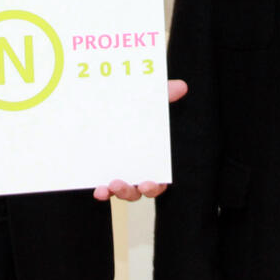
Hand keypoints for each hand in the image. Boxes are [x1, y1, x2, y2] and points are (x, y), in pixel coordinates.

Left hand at [92, 79, 187, 200]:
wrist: (102, 105)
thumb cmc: (133, 108)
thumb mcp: (147, 100)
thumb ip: (163, 95)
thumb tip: (180, 86)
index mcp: (151, 158)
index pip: (156, 181)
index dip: (153, 186)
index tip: (147, 183)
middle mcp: (135, 170)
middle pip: (137, 191)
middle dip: (131, 191)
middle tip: (123, 185)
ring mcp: (118, 173)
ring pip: (120, 191)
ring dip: (117, 192)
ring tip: (110, 186)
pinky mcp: (101, 172)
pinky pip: (103, 188)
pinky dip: (101, 192)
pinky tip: (98, 190)